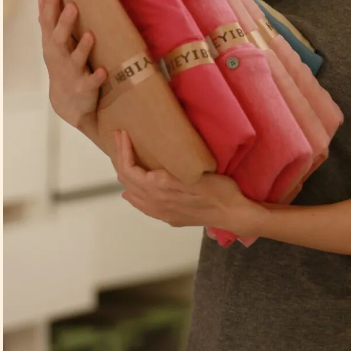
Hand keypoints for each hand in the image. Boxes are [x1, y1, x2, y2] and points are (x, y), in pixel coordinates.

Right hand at [38, 0, 107, 129]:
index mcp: (53, 45)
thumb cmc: (63, 66)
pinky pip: (90, 83)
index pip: (48, 22)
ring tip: (91, 35)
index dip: (50, 5)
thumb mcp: (53, 44)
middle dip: (65, 22)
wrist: (68, 104)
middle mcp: (59, 57)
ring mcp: (71, 73)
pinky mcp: (84, 88)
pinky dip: (96, 77)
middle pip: (59, 38)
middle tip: (72, 5)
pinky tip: (103, 71)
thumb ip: (49, 21)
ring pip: (75, 60)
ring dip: (82, 48)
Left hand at [112, 129, 266, 235]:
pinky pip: (141, 206)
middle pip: (127, 181)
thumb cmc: (219, 190)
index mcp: (160, 191)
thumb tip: (148, 176)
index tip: (122, 133)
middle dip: (120, 158)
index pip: (130, 170)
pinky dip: (132, 195)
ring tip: (123, 158)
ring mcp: (161, 212)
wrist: (232, 213)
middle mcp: (156, 203)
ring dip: (124, 176)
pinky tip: (131, 193)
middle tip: (118, 139)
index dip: (123, 151)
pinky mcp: (168, 217)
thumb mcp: (196, 177)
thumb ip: (170, 179)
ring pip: (132, 193)